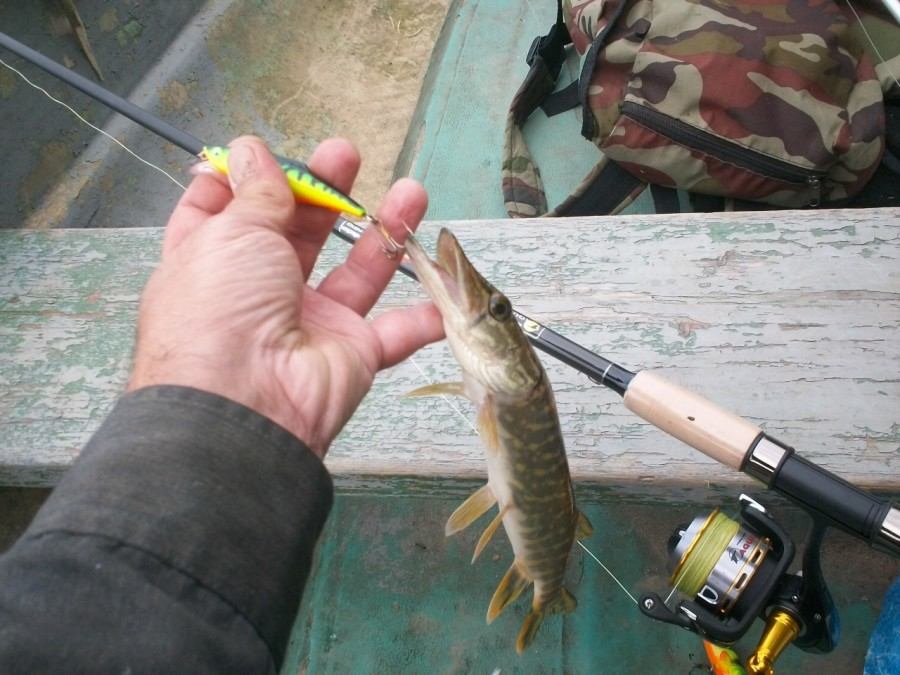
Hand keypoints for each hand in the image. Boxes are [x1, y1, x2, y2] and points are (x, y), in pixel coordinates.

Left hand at [129, 136, 442, 457]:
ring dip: (386, 233)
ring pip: (357, 273)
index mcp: (216, 261)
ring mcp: (309, 324)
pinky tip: (446, 284)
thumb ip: (255, 191)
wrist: (244, 404)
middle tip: (346, 155)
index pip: (222, 215)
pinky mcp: (351, 354)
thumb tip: (249, 148)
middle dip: (325, 191)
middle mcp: (261, 291)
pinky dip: (423, 315)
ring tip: (412, 192)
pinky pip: (395, 332)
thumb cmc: (219, 307)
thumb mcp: (231, 232)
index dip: (242, 183)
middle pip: (299, 234)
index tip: (261, 155)